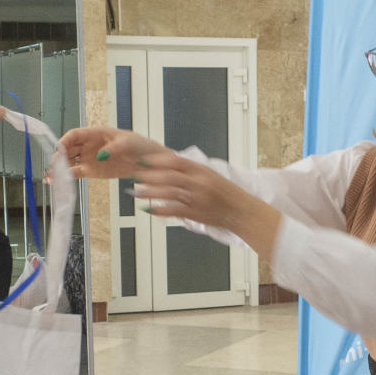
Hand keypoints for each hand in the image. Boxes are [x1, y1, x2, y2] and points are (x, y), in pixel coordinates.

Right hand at [59, 126, 167, 179]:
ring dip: (59, 169)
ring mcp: (89, 158)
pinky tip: (57, 181)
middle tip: (54, 167)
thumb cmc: (138, 145)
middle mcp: (88, 145)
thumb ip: (113, 148)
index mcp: (95, 133)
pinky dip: (66, 177)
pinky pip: (75, 173)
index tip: (59, 149)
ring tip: (51, 177)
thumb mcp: (127, 143)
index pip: (74, 135)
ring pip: (69, 162)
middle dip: (59, 157)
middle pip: (68, 149)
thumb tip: (101, 155)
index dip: (65, 141)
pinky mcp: (91, 171)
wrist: (146, 162)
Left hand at [128, 153, 262, 232]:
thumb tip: (168, 168)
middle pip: (168, 176)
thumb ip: (191, 172)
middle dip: (148, 176)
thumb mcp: (210, 175)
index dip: (156, 161)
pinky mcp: (196, 213)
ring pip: (168, 193)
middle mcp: (199, 182)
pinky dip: (160, 210)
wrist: (241, 211)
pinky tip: (149, 210)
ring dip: (149, 193)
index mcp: (201, 170)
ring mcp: (197, 198)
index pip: (175, 161)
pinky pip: (174, 210)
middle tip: (134, 176)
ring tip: (136, 193)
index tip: (142, 161)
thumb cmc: (226, 193)